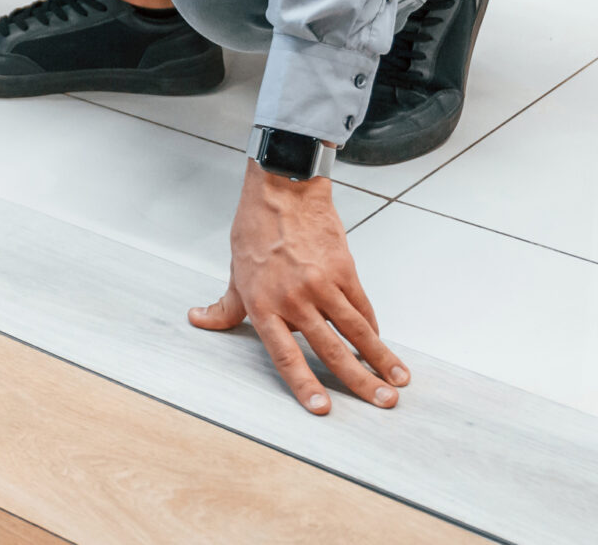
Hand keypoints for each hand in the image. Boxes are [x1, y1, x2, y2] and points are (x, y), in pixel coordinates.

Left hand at [189, 161, 409, 414]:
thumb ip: (225, 306)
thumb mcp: (235, 272)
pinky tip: (382, 344)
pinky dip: (372, 328)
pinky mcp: (344, 270)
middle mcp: (293, 299)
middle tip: (381, 403)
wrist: (283, 191)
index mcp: (263, 304)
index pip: (285, 355)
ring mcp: (321, 285)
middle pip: (330, 350)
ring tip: (397, 382)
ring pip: (356, 331)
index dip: (304, 385)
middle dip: (358, 382)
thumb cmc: (256, 228)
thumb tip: (200, 320)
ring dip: (380, 359)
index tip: (322, 407)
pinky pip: (362, 307)